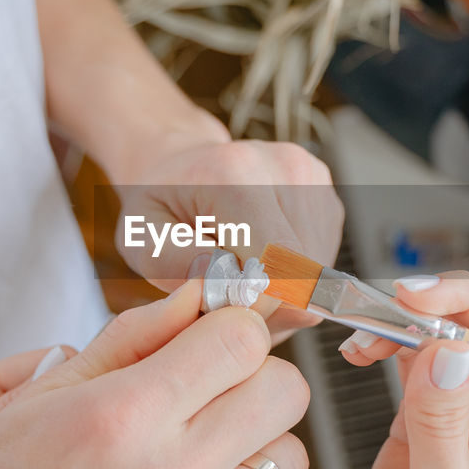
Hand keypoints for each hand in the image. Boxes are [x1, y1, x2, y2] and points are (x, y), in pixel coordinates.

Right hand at [0, 280, 309, 468]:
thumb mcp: (44, 393)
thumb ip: (131, 336)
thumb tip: (196, 296)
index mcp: (123, 418)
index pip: (240, 342)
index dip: (231, 321)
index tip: (210, 326)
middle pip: (284, 391)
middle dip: (255, 368)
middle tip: (210, 373)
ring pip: (291, 452)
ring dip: (258, 429)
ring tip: (203, 428)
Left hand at [115, 139, 343, 338]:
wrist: (183, 166)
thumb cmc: (161, 203)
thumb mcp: (141, 237)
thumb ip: (175, 265)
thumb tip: (235, 289)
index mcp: (235, 174)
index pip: (276, 263)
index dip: (254, 302)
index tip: (221, 302)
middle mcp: (285, 168)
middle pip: (300, 273)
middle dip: (267, 299)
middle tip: (224, 288)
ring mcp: (313, 181)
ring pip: (316, 274)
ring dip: (281, 291)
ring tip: (239, 270)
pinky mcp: (327, 197)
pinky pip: (322, 263)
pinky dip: (293, 275)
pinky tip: (258, 258)